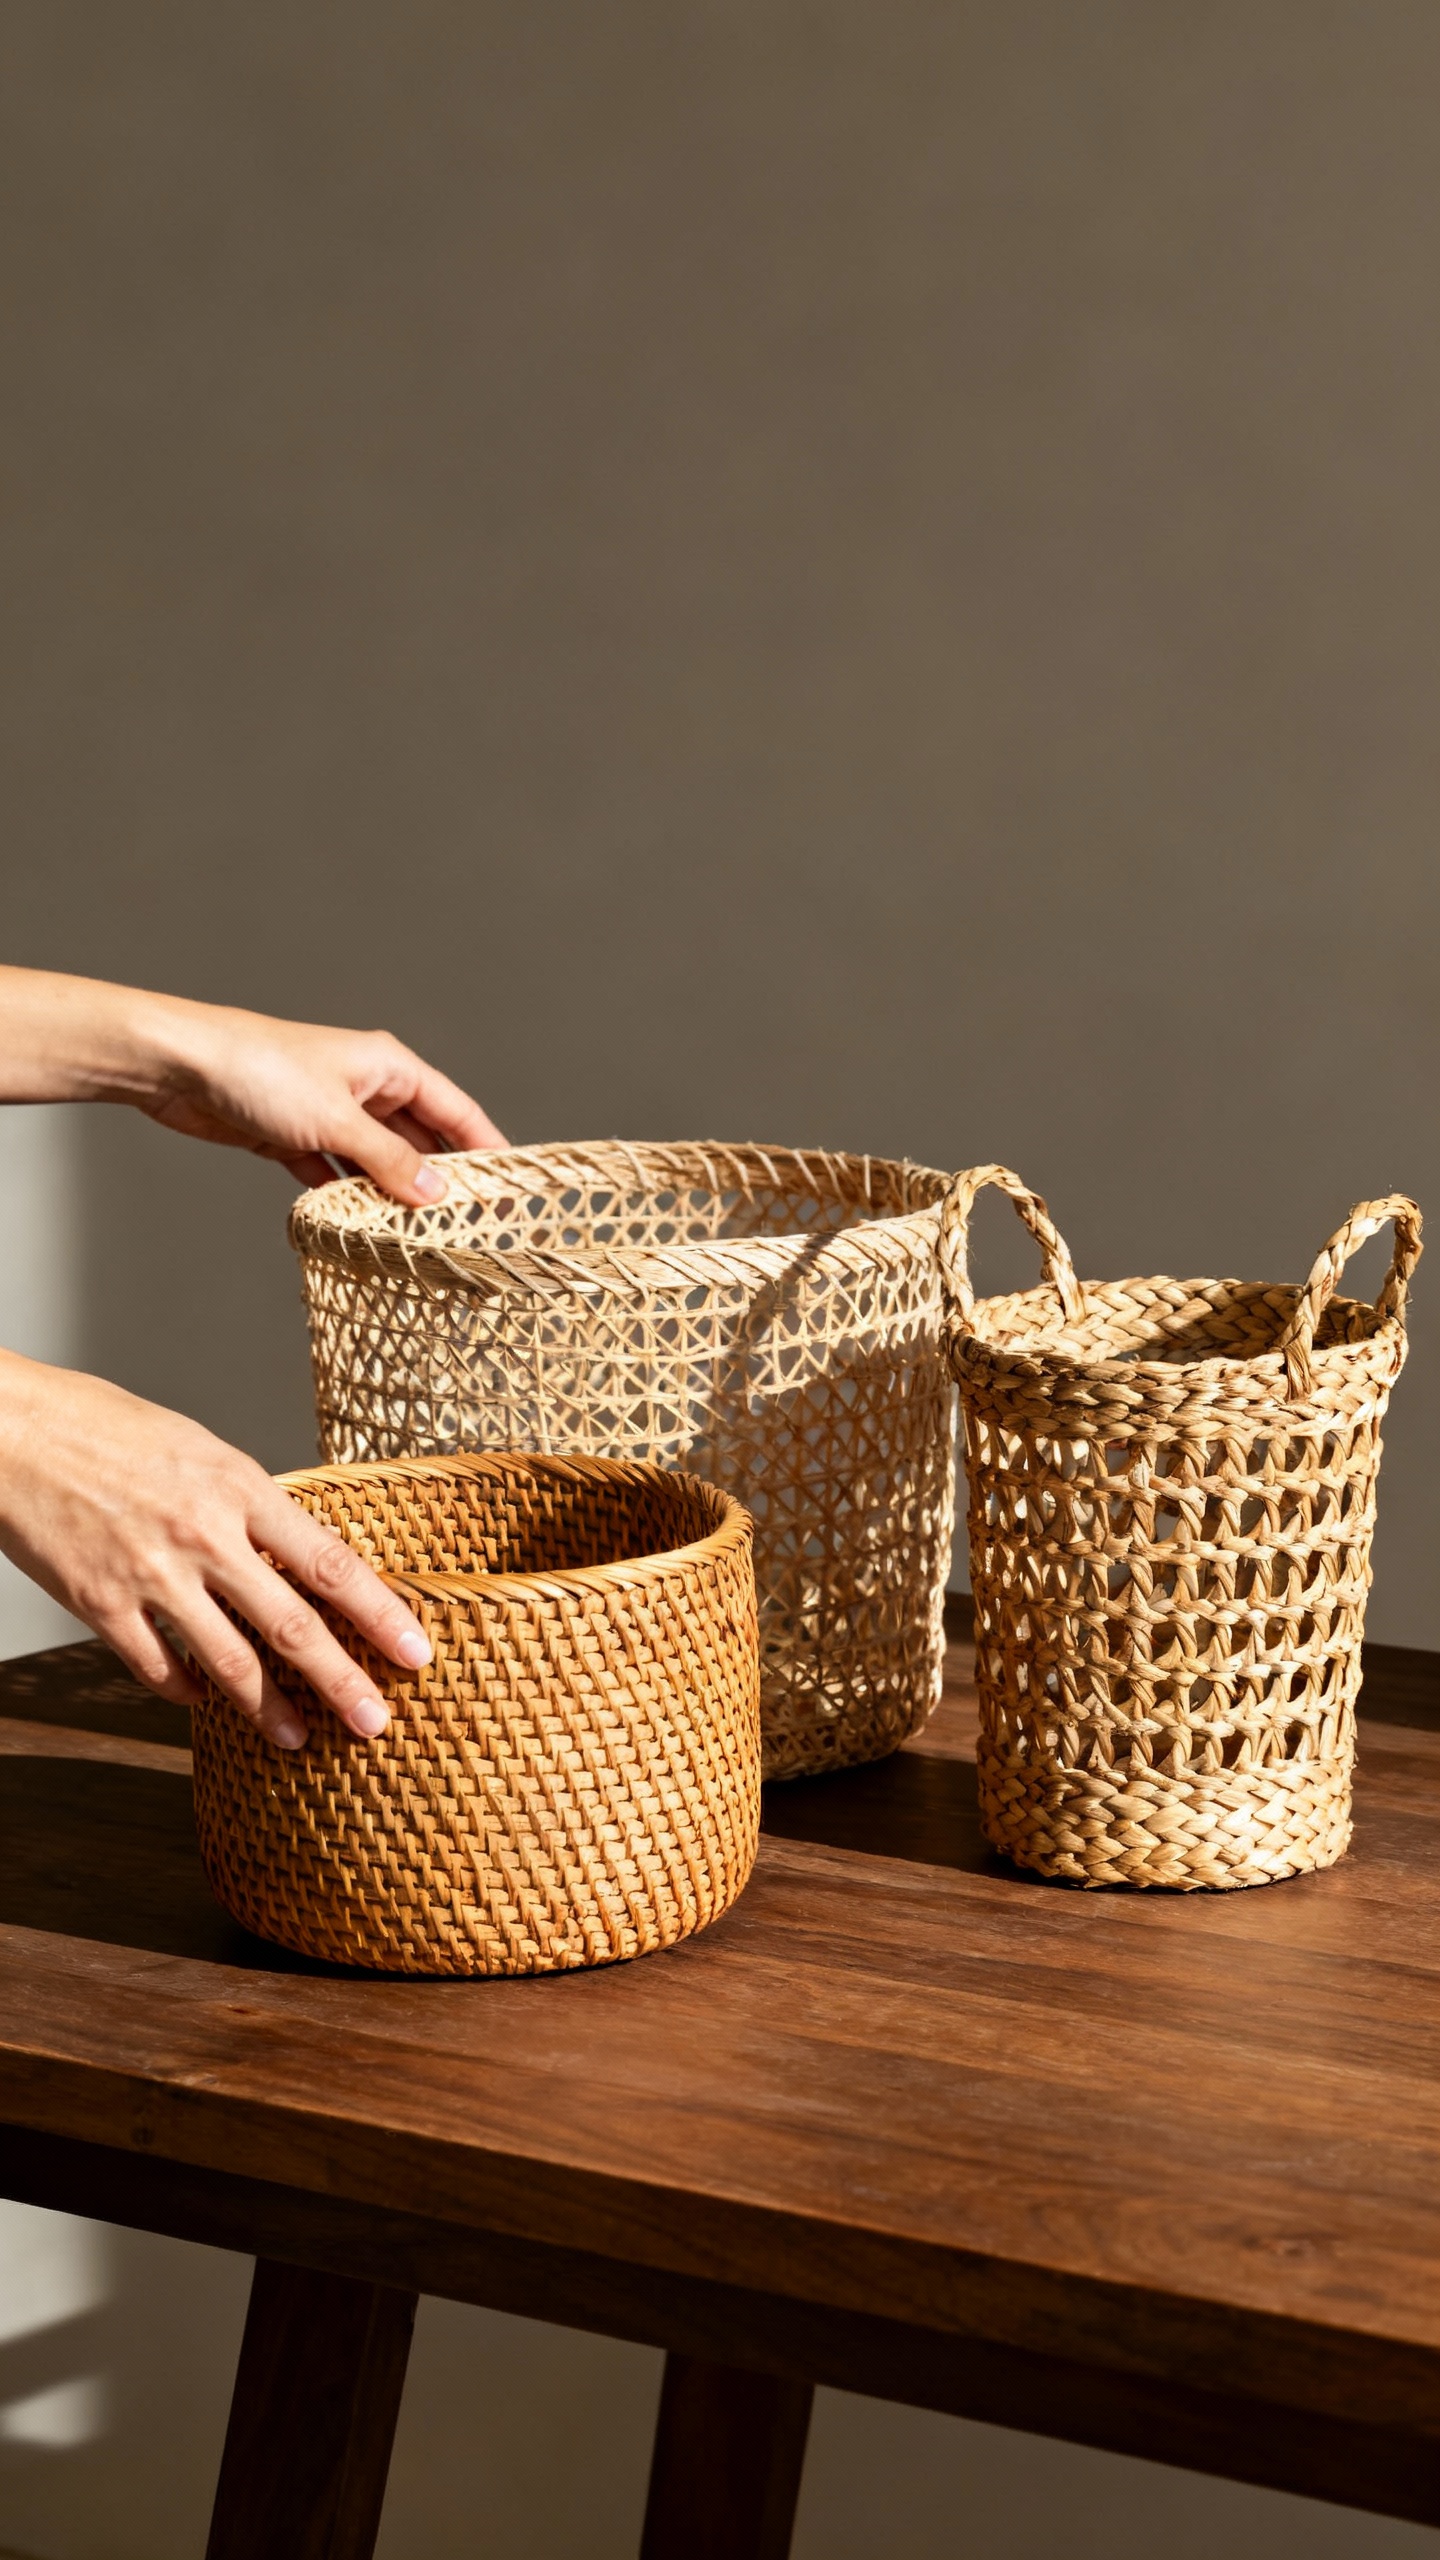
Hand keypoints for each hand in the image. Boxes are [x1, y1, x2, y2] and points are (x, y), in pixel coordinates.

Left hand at [0, 969, 506, 1205]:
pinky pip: (333, 1175)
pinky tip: (360, 1229)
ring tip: (420, 1238)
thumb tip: (435, 1195)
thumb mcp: (337, 1120)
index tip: (511, 1189)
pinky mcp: (292, 1137)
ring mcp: (328, 1113)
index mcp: (388, 1067)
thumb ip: (388, 1161)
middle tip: (469, 1226)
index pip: (456, 1110)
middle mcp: (364, 1088)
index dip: (486, 1148)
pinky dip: (345, 1199)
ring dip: (391, 1196)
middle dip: (440, 1180)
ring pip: (375, 1162)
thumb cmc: (260, 1069)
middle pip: (418, 1139)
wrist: (180, 1066)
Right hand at [0, 1353, 427, 1747]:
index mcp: (239, 1487)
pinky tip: (206, 1703)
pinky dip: (188, 1693)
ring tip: (297, 1740)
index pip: (331, 1562)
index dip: (381, 1613)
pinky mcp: (101, 1606)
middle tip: (376, 1722)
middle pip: (292, 1626)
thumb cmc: (107, 1427)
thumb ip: (249, 1505)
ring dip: (268, 1710)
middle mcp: (204, 1537)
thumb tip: (295, 1557)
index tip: (418, 1651)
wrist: (15, 1431)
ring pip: (228, 1662)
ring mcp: (152, 1576)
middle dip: (343, 1682)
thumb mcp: (201, 1449)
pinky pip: (159, 1668)